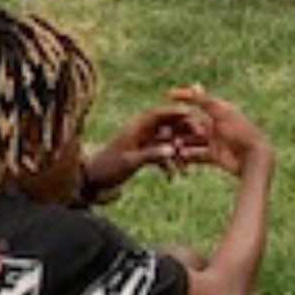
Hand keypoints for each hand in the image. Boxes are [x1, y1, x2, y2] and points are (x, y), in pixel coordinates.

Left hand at [84, 104, 205, 197]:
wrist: (93, 182)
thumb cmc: (108, 168)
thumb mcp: (130, 161)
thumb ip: (151, 154)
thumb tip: (173, 150)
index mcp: (135, 126)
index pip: (159, 113)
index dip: (176, 111)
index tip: (193, 113)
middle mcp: (141, 131)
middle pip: (167, 126)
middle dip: (184, 132)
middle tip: (200, 137)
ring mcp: (143, 142)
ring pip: (167, 142)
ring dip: (177, 152)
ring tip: (186, 167)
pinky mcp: (143, 154)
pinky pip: (161, 154)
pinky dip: (168, 164)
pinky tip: (172, 177)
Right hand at [172, 85, 268, 175]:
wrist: (253, 158)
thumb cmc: (240, 132)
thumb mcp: (221, 114)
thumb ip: (206, 101)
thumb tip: (193, 85)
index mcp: (219, 111)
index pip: (197, 102)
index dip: (184, 98)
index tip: (168, 94)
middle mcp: (216, 125)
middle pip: (192, 123)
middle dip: (178, 126)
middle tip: (163, 128)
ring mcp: (215, 141)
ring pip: (192, 140)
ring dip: (181, 142)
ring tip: (170, 144)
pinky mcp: (215, 156)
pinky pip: (198, 155)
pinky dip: (189, 156)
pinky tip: (179, 157)